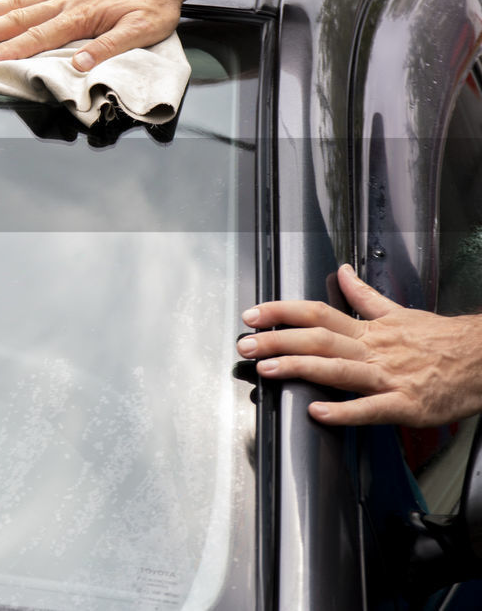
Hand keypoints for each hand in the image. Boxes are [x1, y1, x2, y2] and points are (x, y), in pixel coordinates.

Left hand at [237, 264, 481, 426]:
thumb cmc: (440, 339)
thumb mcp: (399, 311)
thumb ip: (364, 296)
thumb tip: (343, 273)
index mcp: (369, 329)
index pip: (318, 312)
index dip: (282, 312)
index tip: (253, 314)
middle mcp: (374, 350)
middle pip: (319, 339)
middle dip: (278, 340)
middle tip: (245, 343)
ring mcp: (389, 377)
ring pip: (338, 370)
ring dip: (300, 368)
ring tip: (267, 369)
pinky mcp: (406, 405)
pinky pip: (371, 408)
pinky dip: (344, 411)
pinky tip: (318, 412)